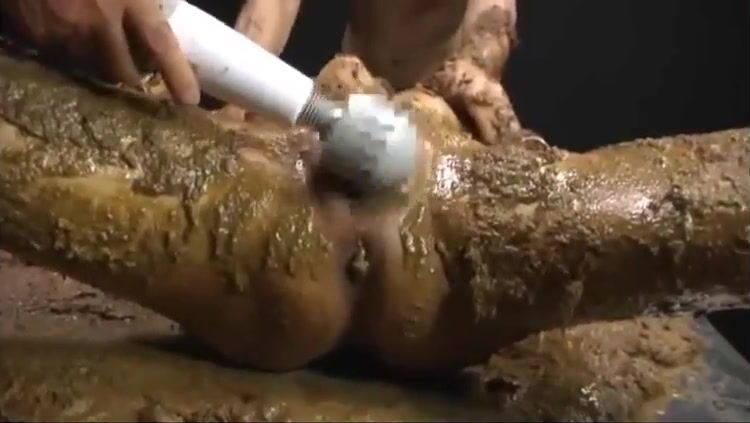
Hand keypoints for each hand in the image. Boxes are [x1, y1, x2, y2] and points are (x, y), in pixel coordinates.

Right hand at [0, 0, 199, 103]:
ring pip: (94, 68)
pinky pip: (63, 58)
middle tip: (139, 66)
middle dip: (134, 74)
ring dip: (102, 64)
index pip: (159, 43)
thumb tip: (167, 11)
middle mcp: (98, 19)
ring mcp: (64, 30)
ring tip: (102, 44)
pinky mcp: (37, 36)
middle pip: (125, 71)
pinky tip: (72, 31)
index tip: (189, 98)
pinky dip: (72, 52)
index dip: (178, 74)